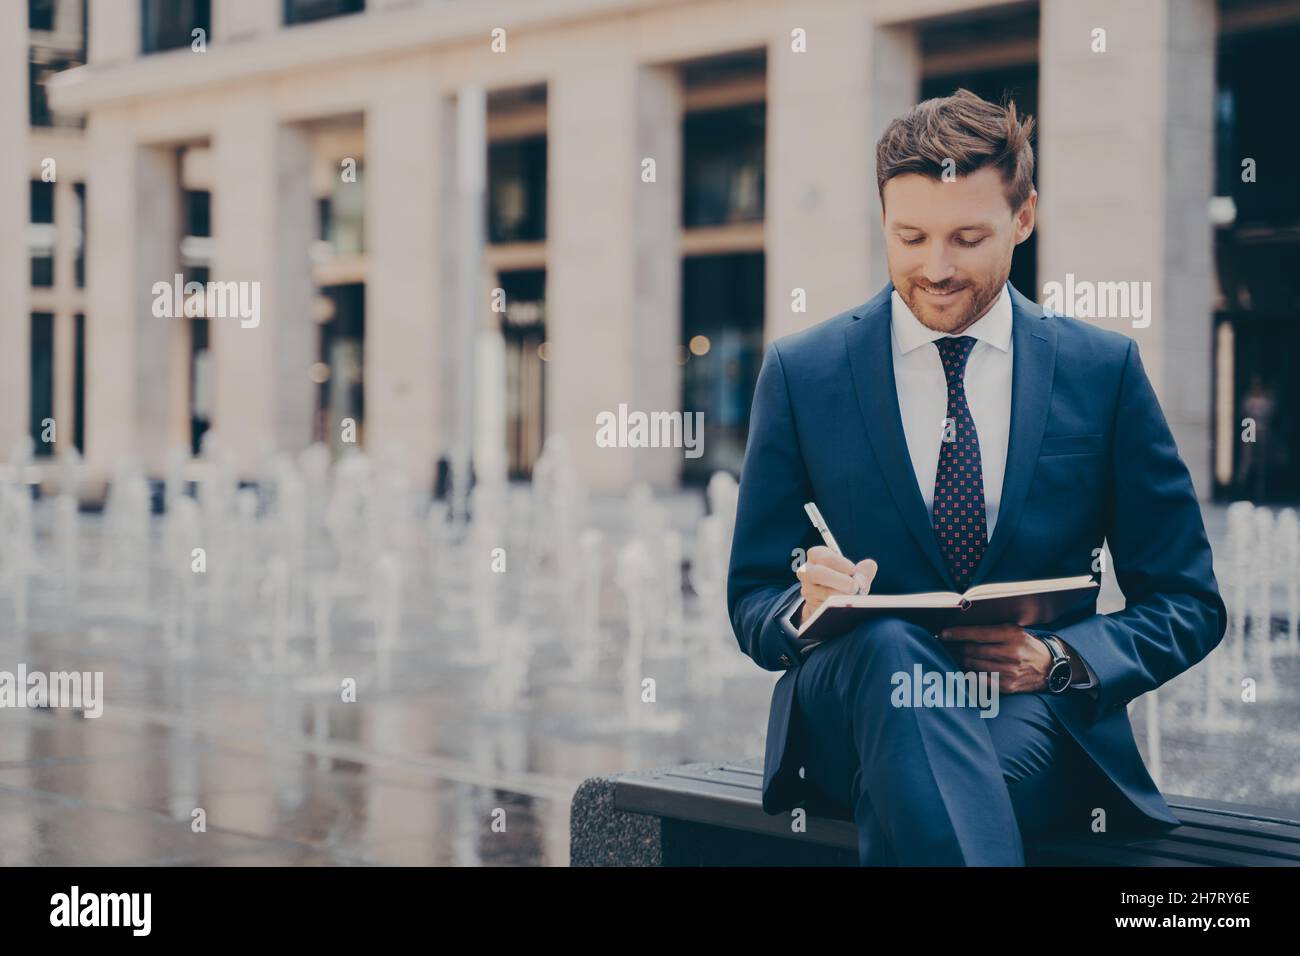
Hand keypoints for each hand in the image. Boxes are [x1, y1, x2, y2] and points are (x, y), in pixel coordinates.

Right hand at [794, 546, 877, 626]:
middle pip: (818, 573)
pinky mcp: (810, 606)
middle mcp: (807, 571)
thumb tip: (870, 565)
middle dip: (840, 581)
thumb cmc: (844, 583)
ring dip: (841, 597)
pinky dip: (838, 609)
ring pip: (823, 594)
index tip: (853, 571)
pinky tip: (847, 608)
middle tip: (855, 587)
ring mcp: (807, 590)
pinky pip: (824, 608)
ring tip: (854, 599)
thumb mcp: (853, 574)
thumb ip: (863, 570)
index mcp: (816, 556)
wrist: (830, 603)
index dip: (841, 564)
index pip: (826, 557)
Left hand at [937, 625, 1051, 693]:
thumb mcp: (1013, 630)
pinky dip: (968, 673)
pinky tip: (962, 668)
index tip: (942, 634)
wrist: (1050, 667)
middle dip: (954, 647)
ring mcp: (1008, 672)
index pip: (977, 634)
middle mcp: (1010, 653)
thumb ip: (991, 629)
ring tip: (950, 654)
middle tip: (943, 645)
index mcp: (1011, 635)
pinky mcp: (1007, 686)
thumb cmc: (1026, 645)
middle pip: (972, 650)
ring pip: (973, 665)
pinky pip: (980, 680)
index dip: (956, 634)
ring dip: (958, 660)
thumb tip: (962, 629)